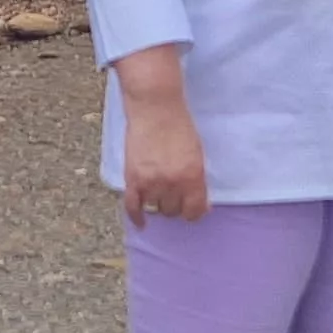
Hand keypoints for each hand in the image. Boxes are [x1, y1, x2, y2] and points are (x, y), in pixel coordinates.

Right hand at [120, 91, 207, 223]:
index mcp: (193, 177)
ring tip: (159, 195)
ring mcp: (150, 182)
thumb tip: (200, 204)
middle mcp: (172, 183)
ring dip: (158, 204)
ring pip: (155, 209)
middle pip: (173, 211)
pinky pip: (133, 206)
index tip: (192, 209)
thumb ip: (198, 180)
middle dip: (175, 205)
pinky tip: (141, 224)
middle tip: (174, 195)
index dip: (194, 212)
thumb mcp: (197, 154)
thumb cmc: (180, 127)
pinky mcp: (132, 178)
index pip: (194, 211)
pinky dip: (136, 218)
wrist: (155, 109)